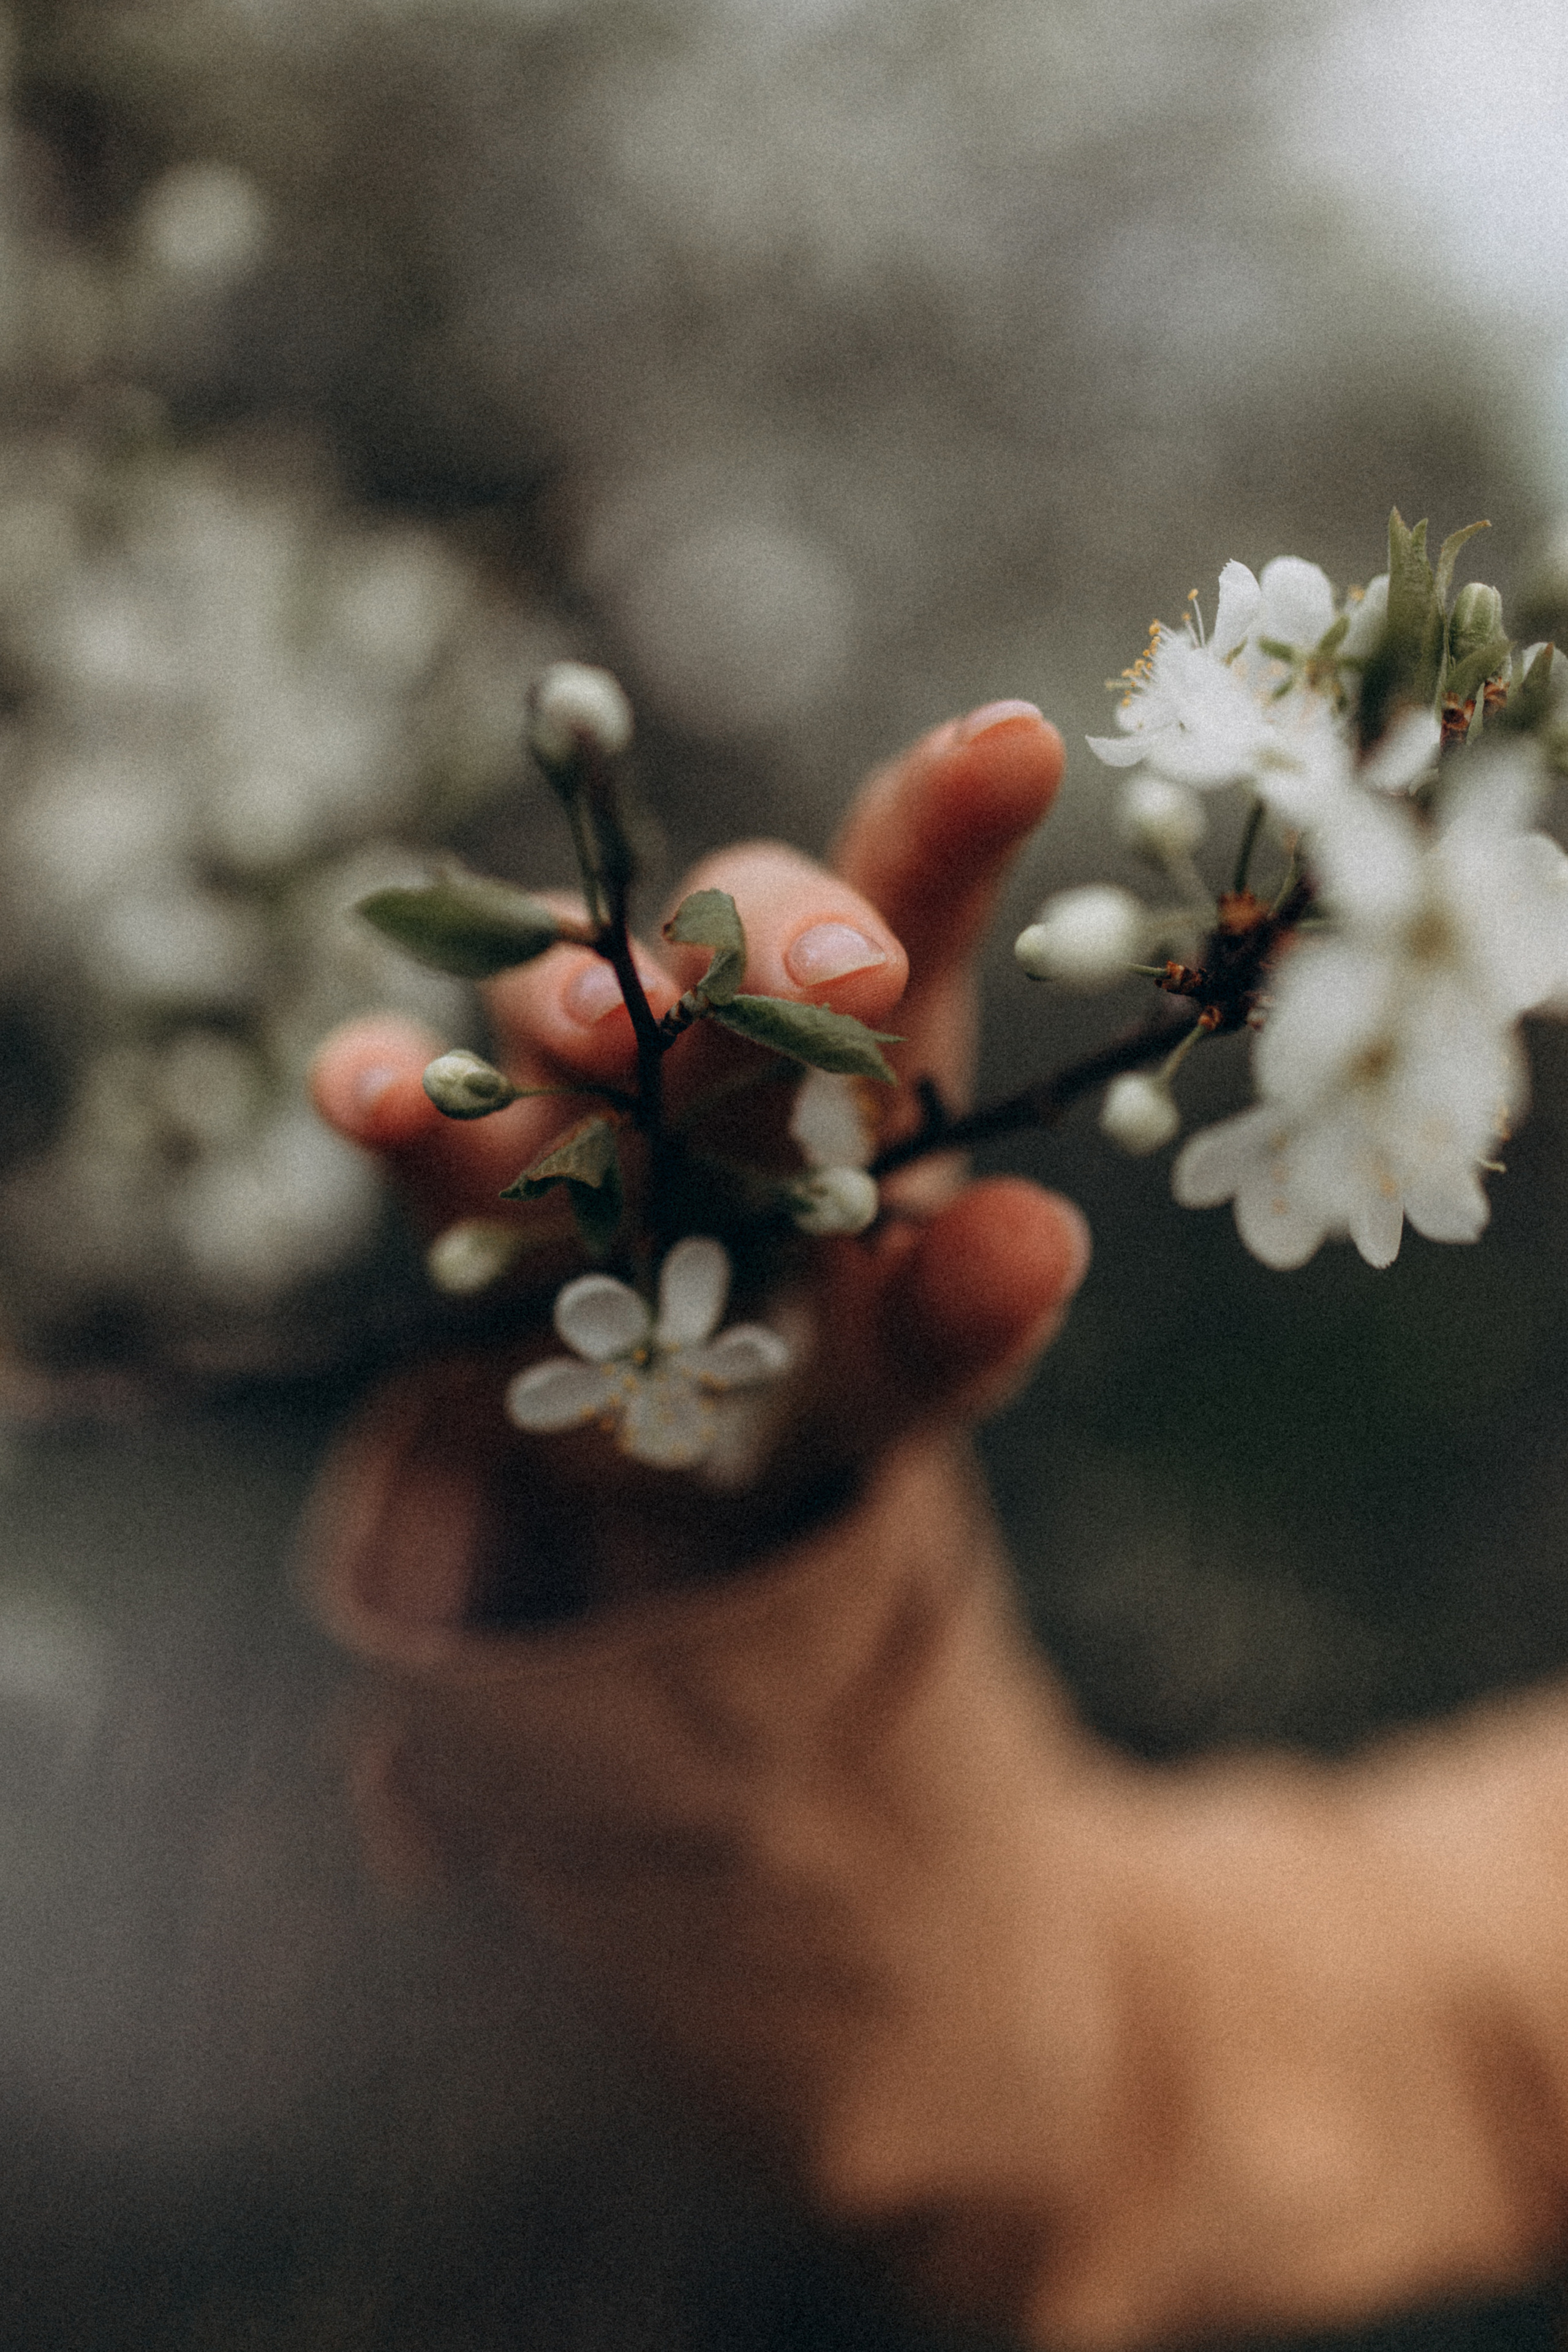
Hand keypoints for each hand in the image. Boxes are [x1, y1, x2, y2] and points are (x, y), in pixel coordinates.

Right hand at [308, 702, 1089, 1619]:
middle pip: (727, 924)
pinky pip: (421, 1121)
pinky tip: (367, 1091)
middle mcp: (709, 1042)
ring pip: (556, 990)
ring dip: (574, 989)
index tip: (1017, 741)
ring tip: (600, 1024)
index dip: (953, 817)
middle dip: (773, 924)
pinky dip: (387, 1093)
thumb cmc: (818, 1371)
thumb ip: (967, 1315)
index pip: (907, 905)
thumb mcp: (913, 1369)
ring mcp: (575, 1099)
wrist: (661, 1471)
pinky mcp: (465, 1184)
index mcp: (854, 1056)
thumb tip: (1041, 1241)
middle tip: (837, 961)